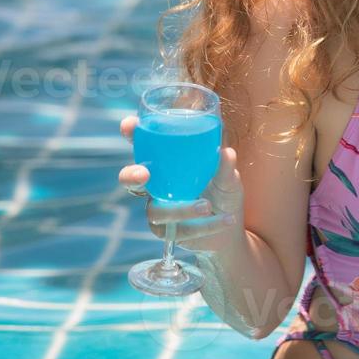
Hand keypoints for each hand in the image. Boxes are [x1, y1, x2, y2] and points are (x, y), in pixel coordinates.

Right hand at [119, 114, 244, 252]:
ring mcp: (159, 210)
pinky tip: (226, 219)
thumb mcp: (229, 178)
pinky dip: (205, 225)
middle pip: (130, 179)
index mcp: (167, 164)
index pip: (144, 146)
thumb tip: (227, 152)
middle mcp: (156, 185)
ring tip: (207, 206)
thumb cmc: (224, 193)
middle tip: (144, 174)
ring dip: (182, 209)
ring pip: (156, 211)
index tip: (128, 125)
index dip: (132, 135)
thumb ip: (225, 167)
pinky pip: (179, 230)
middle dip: (131, 175)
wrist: (230, 229)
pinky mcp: (167, 232)